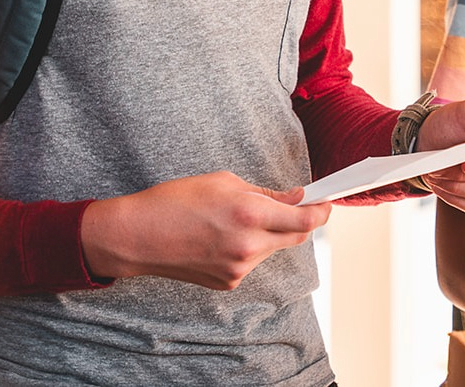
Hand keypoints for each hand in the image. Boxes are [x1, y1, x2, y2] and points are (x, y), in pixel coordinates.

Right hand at [81, 171, 332, 289]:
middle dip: (301, 220)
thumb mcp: (226, 182)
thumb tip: (297, 199)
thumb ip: (267, 195)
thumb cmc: (176, 201)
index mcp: (250, 215)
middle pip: (297, 237)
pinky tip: (225, 237)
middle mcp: (249, 246)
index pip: (306, 220)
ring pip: (274, 248)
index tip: (327, 202)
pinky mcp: (228, 282)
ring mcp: (239, 268)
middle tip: (294, 205)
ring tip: (240, 218)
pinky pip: (253, 261)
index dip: (323, 211)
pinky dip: (251, 247)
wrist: (137, 236)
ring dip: (271, 233)